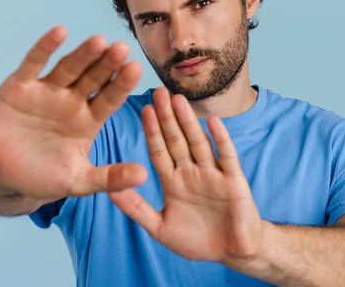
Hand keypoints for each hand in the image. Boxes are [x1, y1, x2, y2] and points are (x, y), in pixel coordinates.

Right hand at [0, 26, 146, 200]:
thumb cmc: (40, 177)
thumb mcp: (78, 180)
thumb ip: (110, 177)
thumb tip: (145, 176)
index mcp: (88, 120)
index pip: (110, 98)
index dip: (122, 84)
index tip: (136, 68)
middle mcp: (71, 101)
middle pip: (94, 78)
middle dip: (107, 64)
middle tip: (123, 48)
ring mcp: (47, 91)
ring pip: (69, 68)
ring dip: (83, 54)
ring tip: (100, 40)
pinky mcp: (20, 86)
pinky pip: (34, 63)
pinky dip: (45, 47)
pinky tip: (60, 32)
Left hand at [108, 87, 263, 263]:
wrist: (233, 251)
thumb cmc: (197, 241)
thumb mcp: (161, 228)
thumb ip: (137, 209)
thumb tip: (110, 191)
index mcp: (173, 182)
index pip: (159, 151)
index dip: (151, 131)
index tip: (143, 110)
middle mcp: (191, 173)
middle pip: (177, 140)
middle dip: (167, 117)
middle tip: (158, 92)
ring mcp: (213, 174)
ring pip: (198, 142)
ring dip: (189, 122)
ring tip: (179, 99)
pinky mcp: (234, 180)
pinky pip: (226, 156)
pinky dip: (220, 139)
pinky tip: (213, 122)